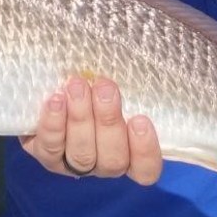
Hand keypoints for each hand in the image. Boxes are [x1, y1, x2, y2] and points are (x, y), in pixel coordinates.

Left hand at [21, 76, 162, 185]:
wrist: (56, 80)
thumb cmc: (102, 79)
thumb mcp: (125, 77)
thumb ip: (140, 77)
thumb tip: (169, 47)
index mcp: (131, 151)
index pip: (146, 169)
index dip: (145, 151)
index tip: (141, 120)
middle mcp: (104, 162)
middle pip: (113, 160)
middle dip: (109, 122)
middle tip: (104, 88)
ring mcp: (74, 162)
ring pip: (82, 154)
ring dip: (81, 119)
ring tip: (77, 87)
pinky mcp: (46, 154)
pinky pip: (50, 148)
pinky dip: (54, 124)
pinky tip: (56, 100)